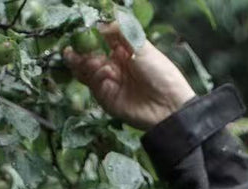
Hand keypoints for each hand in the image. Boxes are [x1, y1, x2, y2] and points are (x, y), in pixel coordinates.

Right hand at [62, 22, 196, 130]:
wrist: (169, 105)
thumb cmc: (161, 73)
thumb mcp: (142, 47)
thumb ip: (121, 32)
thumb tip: (101, 24)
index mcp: (122, 53)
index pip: (99, 42)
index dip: (91, 36)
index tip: (84, 31)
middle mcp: (113, 67)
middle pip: (87, 57)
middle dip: (82, 51)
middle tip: (79, 47)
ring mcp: (109, 84)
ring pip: (85, 70)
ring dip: (86, 63)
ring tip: (95, 60)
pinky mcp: (106, 99)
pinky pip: (93, 85)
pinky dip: (97, 76)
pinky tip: (108, 73)